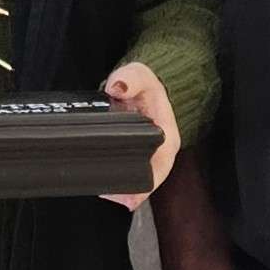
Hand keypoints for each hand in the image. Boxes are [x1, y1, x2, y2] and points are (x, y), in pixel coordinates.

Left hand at [101, 62, 180, 210]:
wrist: (142, 89)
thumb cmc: (145, 86)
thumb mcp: (140, 75)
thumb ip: (129, 78)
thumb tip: (118, 87)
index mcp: (167, 137)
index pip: (160, 168)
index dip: (145, 184)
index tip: (128, 195)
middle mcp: (160, 152)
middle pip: (148, 181)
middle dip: (129, 192)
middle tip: (106, 194)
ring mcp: (149, 157)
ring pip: (138, 181)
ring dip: (121, 190)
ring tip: (101, 191)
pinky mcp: (137, 157)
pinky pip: (129, 176)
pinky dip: (117, 184)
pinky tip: (102, 188)